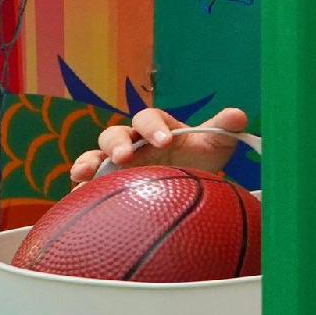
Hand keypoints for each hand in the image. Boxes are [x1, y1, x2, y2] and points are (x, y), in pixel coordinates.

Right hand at [70, 106, 248, 185]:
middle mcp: (132, 144)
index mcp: (156, 129)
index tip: (166, 141)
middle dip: (117, 143)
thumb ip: (224, 129)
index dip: (153, 126)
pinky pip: (86, 187)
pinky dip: (79, 190)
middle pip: (115, 134)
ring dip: (87, 162)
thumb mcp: (214, 146)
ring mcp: (114, 165)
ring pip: (94, 157)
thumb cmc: (199, 161)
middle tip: (125, 157)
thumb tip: (239, 116)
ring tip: (84, 174)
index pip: (149, 117)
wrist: (188, 192)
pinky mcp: (105, 186)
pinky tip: (76, 198)